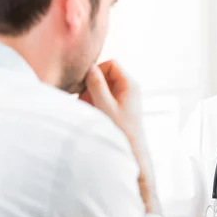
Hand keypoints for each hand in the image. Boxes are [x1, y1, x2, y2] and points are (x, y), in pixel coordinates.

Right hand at [79, 61, 153, 211]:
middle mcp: (130, 89)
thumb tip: (89, 66)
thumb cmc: (120, 130)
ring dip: (92, 95)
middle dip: (92, 85)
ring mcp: (126, 97)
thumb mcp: (104, 106)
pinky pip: (105, 97)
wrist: (131, 152)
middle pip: (106, 75)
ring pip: (104, 87)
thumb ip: (96, 85)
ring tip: (89, 109)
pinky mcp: (121, 106)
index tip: (86, 86)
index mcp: (130, 85)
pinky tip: (93, 113)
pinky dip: (97, 102)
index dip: (96, 71)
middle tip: (84, 100)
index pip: (111, 64)